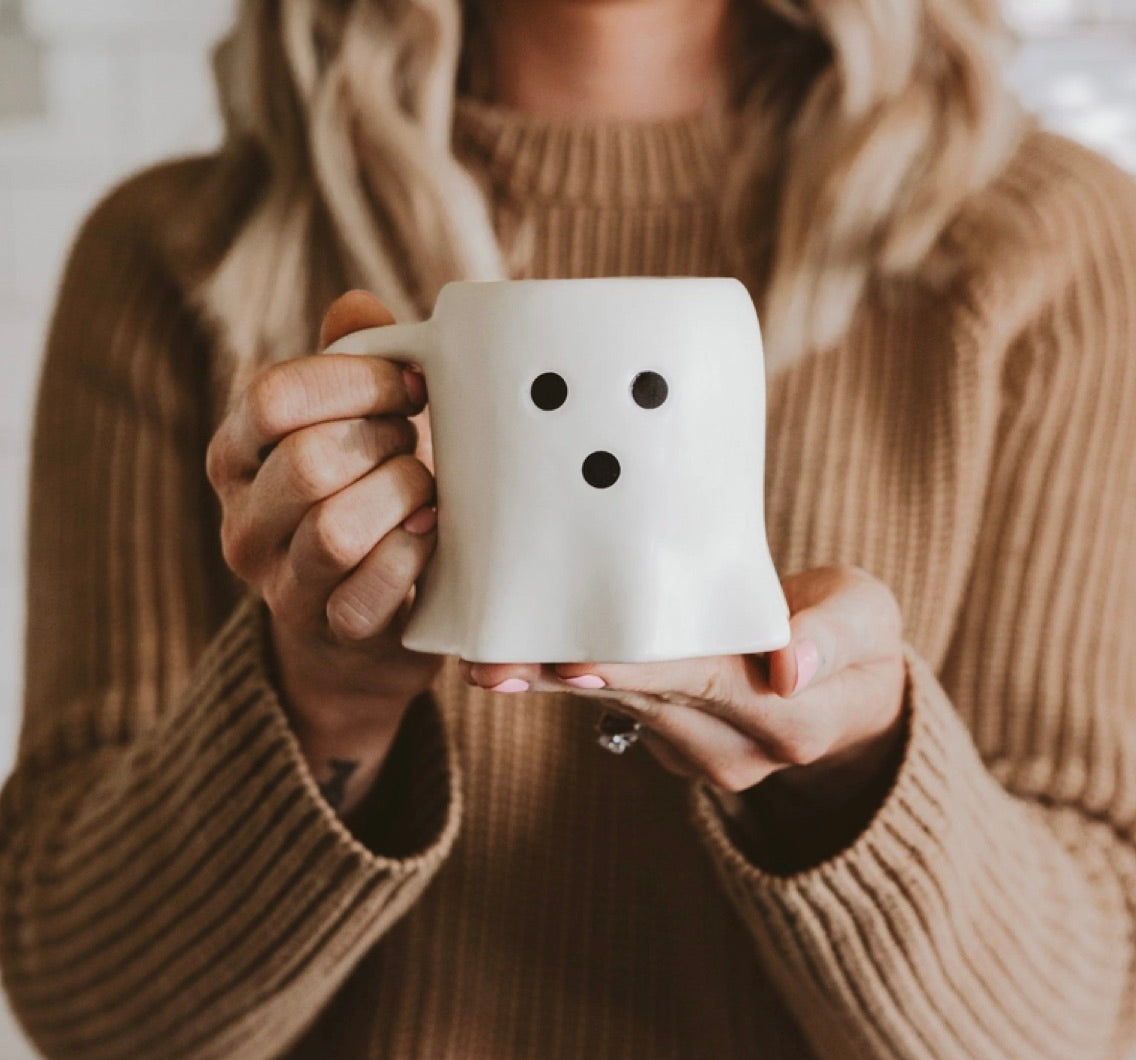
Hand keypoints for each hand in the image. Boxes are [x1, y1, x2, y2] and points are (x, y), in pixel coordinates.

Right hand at [206, 290, 441, 813]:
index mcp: (235, 456)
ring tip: (426, 490)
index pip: (273, 397)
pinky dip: (411, 556)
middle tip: (416, 443)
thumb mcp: (351, 425)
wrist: (365, 622)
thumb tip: (358, 305)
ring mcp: (279, 585)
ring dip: (400, 497)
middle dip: (383, 442)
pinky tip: (431, 534)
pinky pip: (367, 594)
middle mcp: (242, 522)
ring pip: (335, 531)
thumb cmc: (366, 497)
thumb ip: (348, 363)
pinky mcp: (329, 631)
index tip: (412, 383)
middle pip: (307, 462)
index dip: (355, 380)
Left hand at [464, 566, 907, 869]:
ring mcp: (701, 756)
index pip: (703, 685)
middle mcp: (738, 750)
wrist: (849, 694)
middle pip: (643, 702)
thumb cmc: (854, 638)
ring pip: (619, 710)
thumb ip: (834, 635)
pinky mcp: (674, 746)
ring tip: (488, 662)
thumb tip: (790, 665)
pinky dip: (577, 681)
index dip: (637, 672)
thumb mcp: (868, 618)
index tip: (573, 663)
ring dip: (554, 685)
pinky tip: (529, 658)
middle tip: (493, 662)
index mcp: (789, 717)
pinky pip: (620, 710)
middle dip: (565, 680)